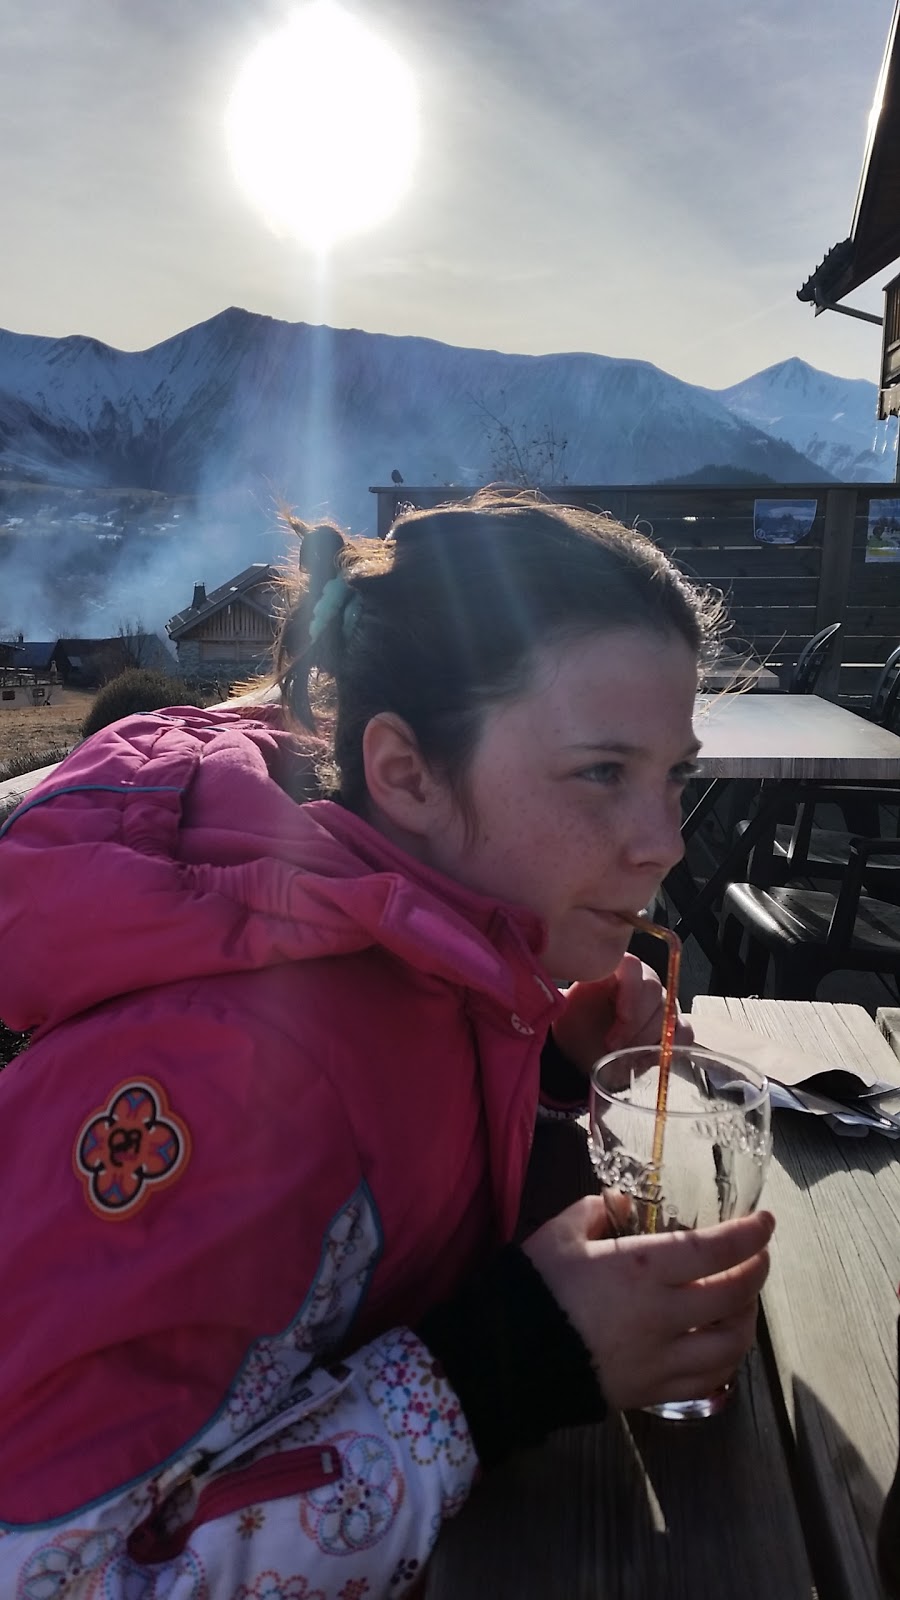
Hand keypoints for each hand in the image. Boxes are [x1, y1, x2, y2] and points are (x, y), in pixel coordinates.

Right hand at [521, 1195, 773, 1410]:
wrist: (509, 1358)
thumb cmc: (536, 1288)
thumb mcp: (561, 1234)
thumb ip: (598, 1212)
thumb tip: (625, 1206)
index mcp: (643, 1269)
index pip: (715, 1249)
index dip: (749, 1234)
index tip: (765, 1222)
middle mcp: (664, 1314)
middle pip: (734, 1295)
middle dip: (756, 1271)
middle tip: (759, 1255)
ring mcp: (663, 1358)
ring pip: (731, 1343)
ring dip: (748, 1318)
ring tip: (744, 1301)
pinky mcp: (654, 1390)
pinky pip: (708, 1380)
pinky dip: (726, 1359)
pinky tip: (722, 1345)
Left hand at [551, 954, 692, 1074]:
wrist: (580, 1052)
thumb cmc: (574, 1026)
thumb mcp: (568, 1009)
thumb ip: (577, 995)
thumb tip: (574, 993)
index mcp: (615, 969)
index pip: (633, 966)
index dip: (630, 991)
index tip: (619, 1018)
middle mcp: (642, 981)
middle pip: (655, 991)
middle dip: (635, 1024)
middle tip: (612, 1045)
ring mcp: (661, 1004)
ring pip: (669, 1013)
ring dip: (646, 1039)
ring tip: (622, 1054)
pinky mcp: (672, 1027)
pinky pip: (684, 1032)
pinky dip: (666, 1047)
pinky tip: (643, 1058)